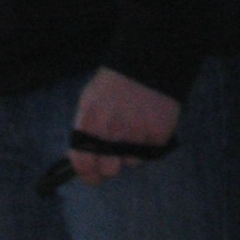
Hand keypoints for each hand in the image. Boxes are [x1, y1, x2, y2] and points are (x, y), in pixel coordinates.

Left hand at [69, 68, 179, 185]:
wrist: (147, 63)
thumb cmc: (114, 83)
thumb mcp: (89, 101)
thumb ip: (86, 129)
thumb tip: (81, 158)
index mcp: (90, 122)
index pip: (82, 162)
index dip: (87, 174)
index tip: (92, 176)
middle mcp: (111, 131)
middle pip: (109, 170)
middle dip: (111, 164)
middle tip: (115, 154)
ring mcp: (136, 134)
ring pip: (131, 162)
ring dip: (131, 152)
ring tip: (134, 129)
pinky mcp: (158, 135)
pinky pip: (150, 153)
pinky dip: (149, 143)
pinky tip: (147, 124)